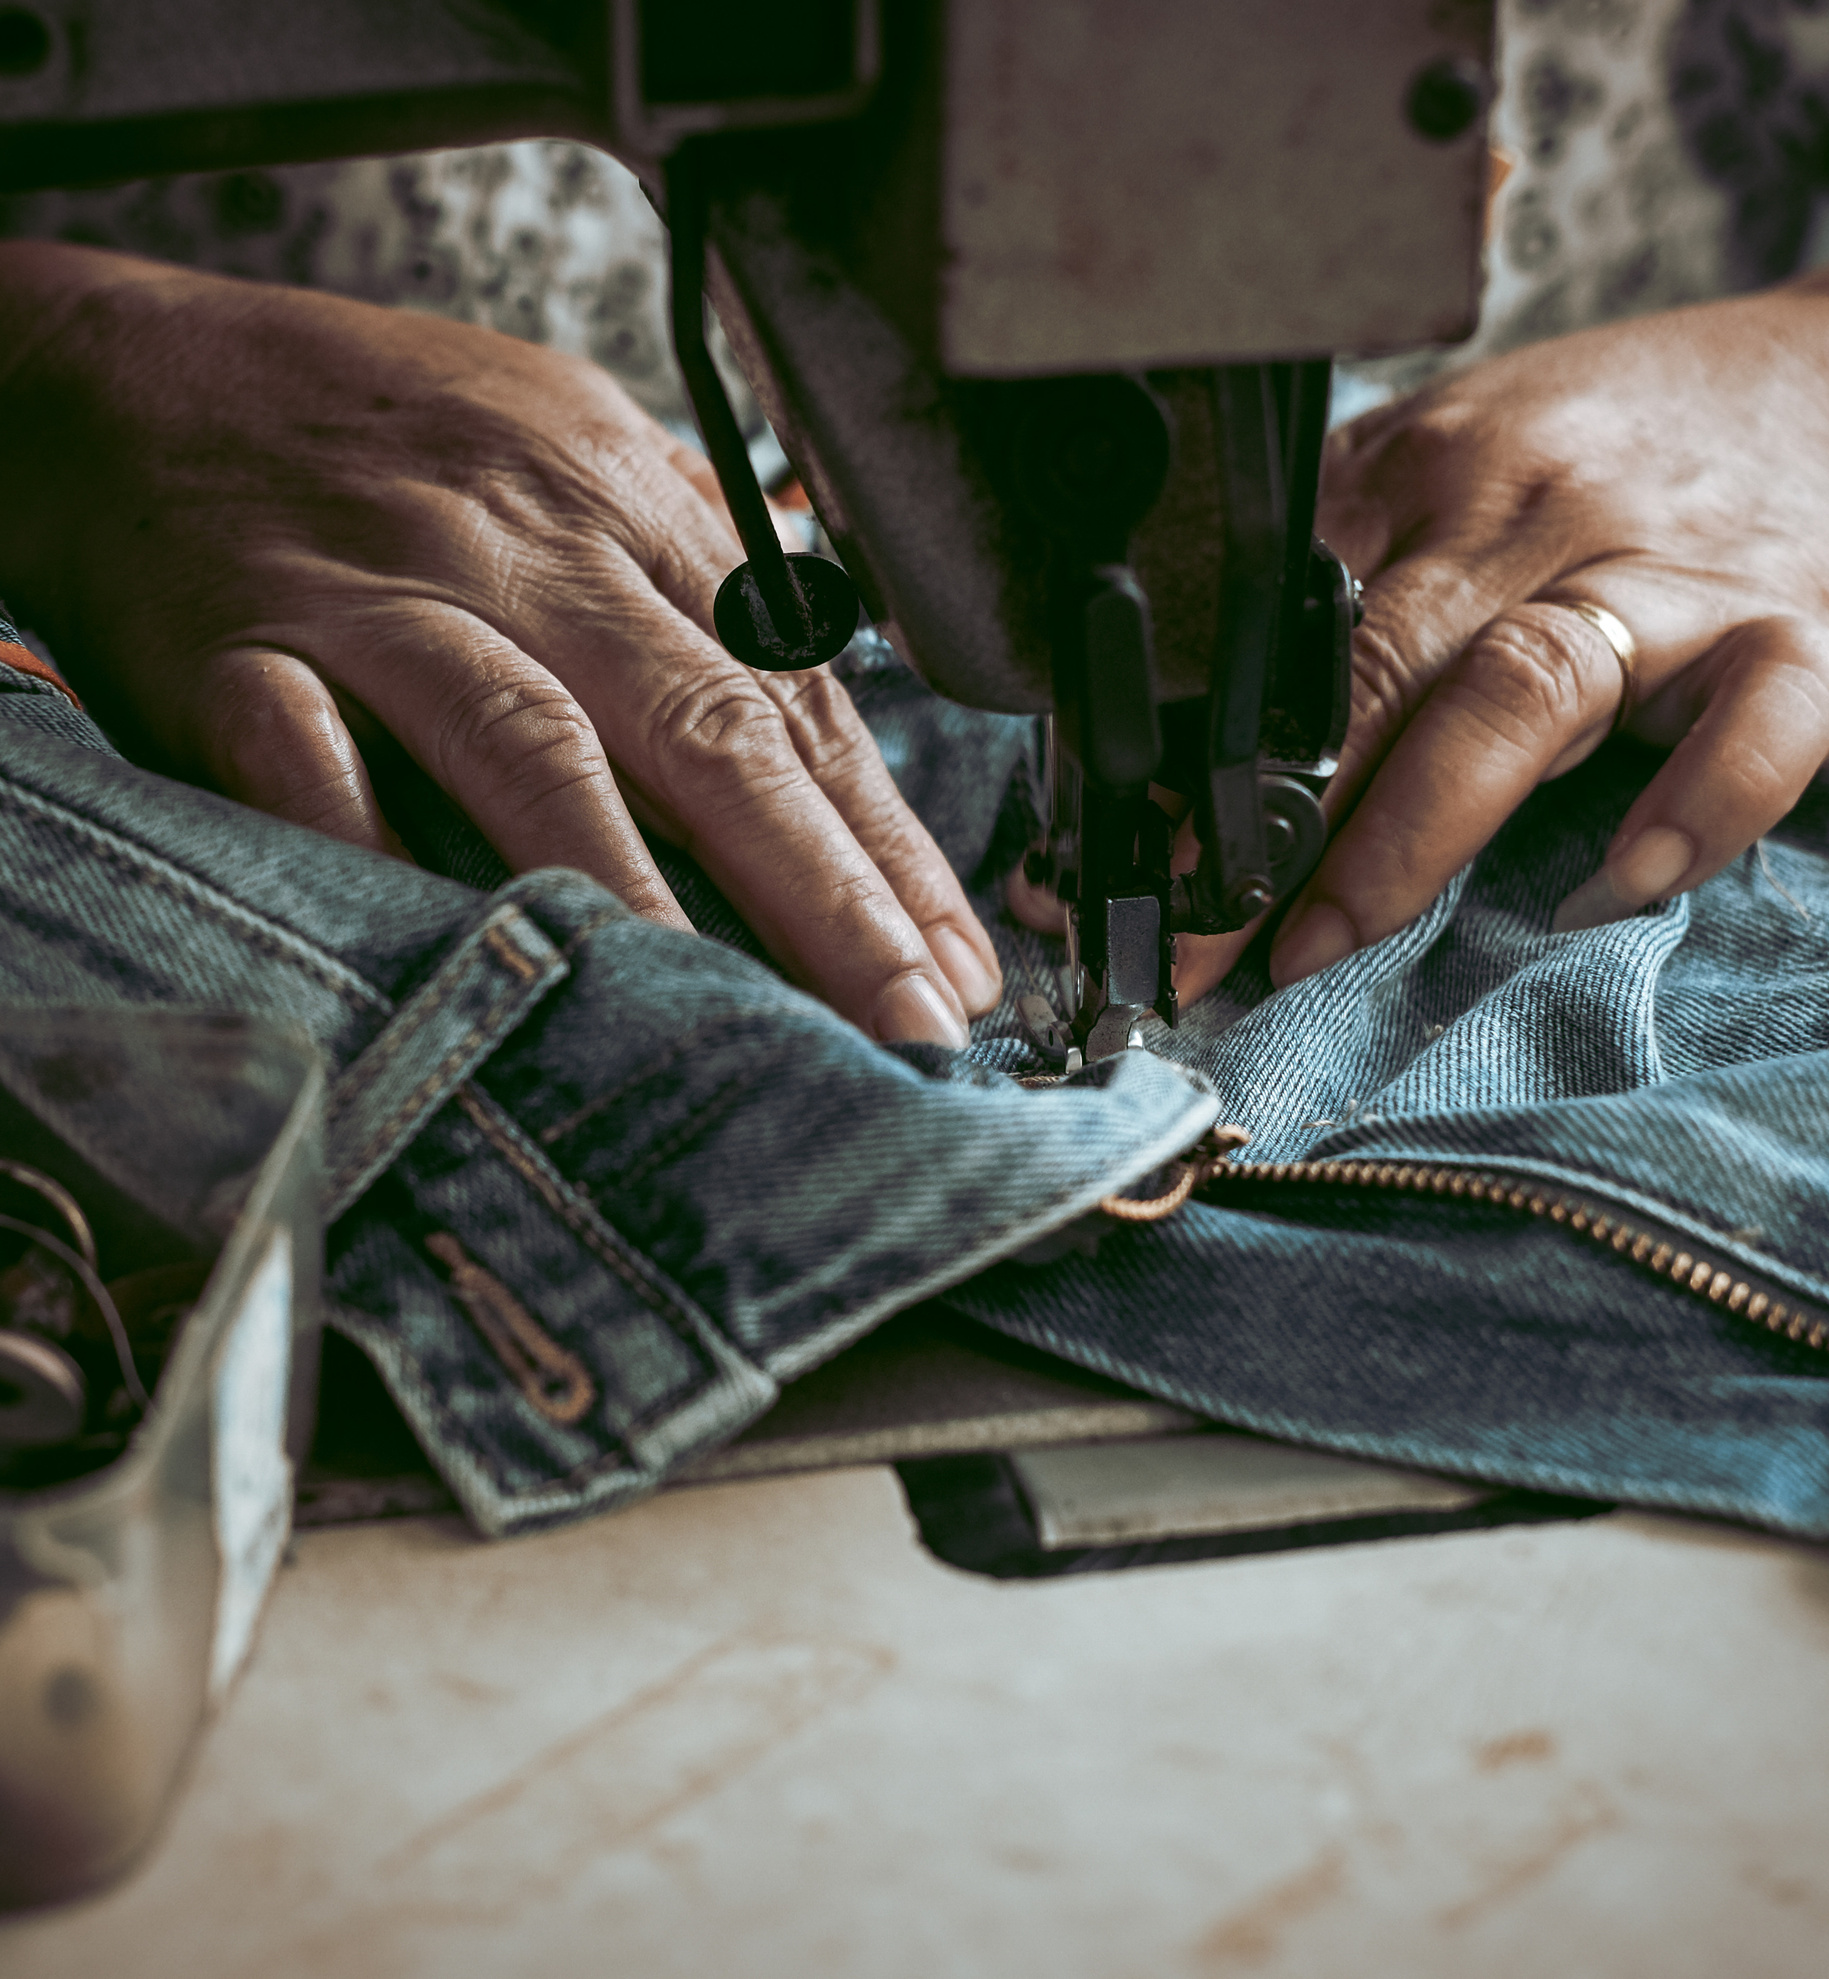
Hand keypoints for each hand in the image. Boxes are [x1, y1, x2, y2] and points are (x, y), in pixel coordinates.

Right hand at [0, 243, 997, 1046]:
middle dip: (827, 892)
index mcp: (623, 501)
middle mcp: (523, 545)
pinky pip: (309, 760)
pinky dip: (379, 855)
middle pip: (708, 729)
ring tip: (734, 1031)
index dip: (886, 838)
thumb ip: (695, 570)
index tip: (954, 955)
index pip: (792, 690)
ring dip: (646, 901)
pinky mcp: (233, 643)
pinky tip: (456, 957)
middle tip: (911, 1021)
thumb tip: (830, 684)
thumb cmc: (376, 431)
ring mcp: (379, 593)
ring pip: (538, 751)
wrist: (132, 366)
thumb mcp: (568, 452)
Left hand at [1267, 216, 1828, 983]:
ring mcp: (1673, 578)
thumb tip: (1200, 713)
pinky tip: (1616, 889)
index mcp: (1432, 472)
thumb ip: (1351, 563)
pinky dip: (1682, 815)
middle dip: (1263, 821)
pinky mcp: (1807, 634)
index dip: (1193, 759)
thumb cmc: (1641, 448)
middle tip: (1194, 942)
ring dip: (1409, 836)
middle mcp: (1537, 515)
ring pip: (1521, 694)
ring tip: (1322, 943)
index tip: (1139, 872)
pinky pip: (1745, 733)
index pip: (1282, 626)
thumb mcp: (1469, 461)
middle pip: (1371, 666)